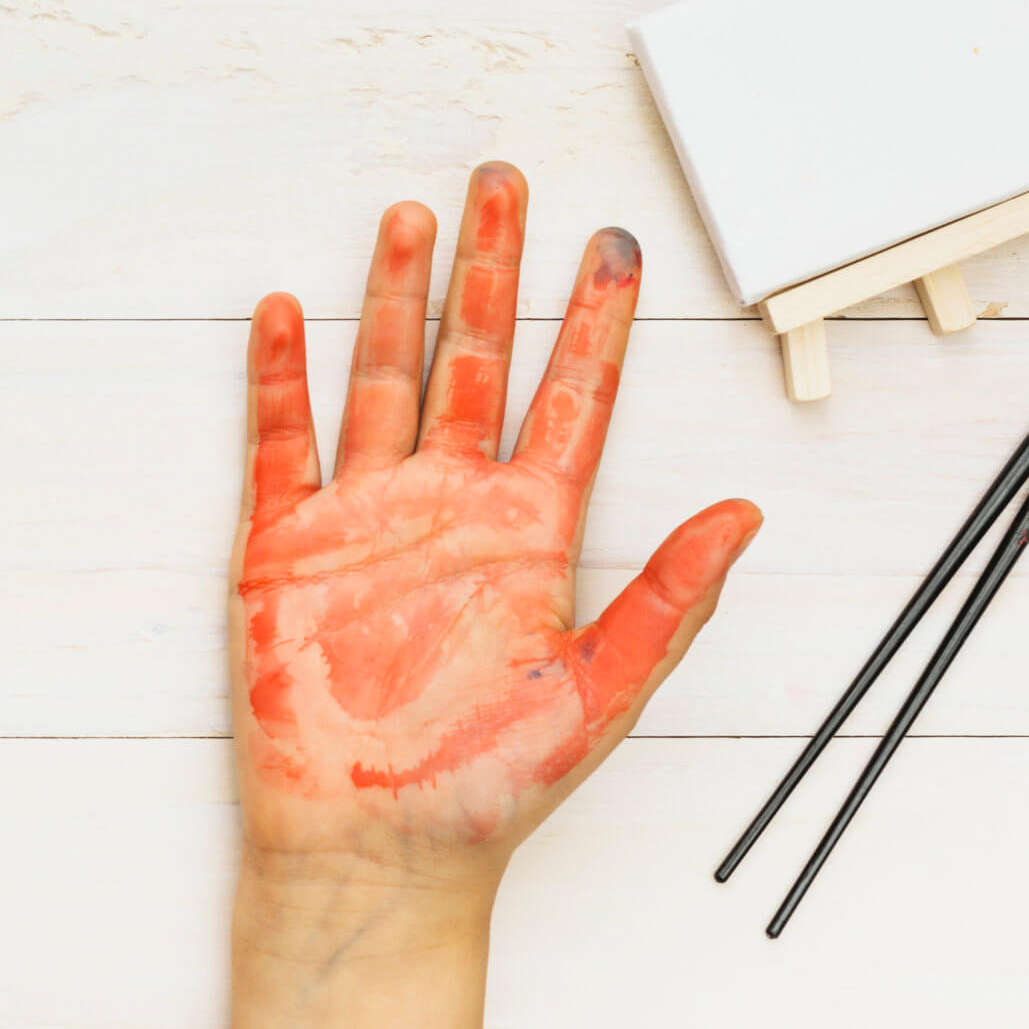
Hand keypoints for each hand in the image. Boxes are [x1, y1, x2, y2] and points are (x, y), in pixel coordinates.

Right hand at [234, 163, 757, 885]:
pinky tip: (286, 311)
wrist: (374, 845)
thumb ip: (670, 598)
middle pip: (476, 358)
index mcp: (529, 533)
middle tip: (505, 182)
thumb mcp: (602, 692)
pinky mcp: (286, 546)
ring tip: (409, 217)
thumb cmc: (486, 785)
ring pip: (385, 378)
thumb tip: (748, 513)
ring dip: (394, 298)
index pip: (573, 399)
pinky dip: (280, 375)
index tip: (620, 247)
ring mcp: (366, 517)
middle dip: (492, 270)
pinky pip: (281, 442)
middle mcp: (449, 505)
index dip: (599, 323)